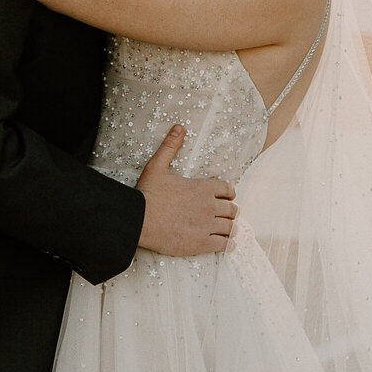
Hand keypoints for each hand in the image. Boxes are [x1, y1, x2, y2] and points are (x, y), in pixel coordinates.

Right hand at [136, 126, 235, 256]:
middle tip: (226, 216)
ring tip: (228, 231)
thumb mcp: (157, 166)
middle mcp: (209, 206)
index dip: (229, 194)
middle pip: (232, 210)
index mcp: (203, 187)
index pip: (228, 190)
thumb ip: (170, 146)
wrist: (139, 220)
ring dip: (230, 228)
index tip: (227, 198)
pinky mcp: (202, 243)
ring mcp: (207, 225)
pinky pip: (224, 244)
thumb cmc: (148, 194)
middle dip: (230, 212)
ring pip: (230, 227)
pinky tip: (228, 244)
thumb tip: (179, 127)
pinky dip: (228, 244)